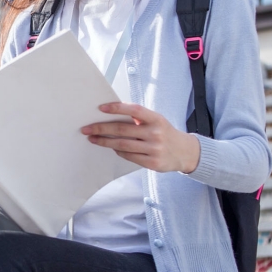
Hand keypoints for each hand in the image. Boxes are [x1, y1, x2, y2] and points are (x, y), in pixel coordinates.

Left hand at [81, 102, 200, 173]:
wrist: (185, 152)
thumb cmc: (165, 132)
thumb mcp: (157, 120)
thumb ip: (139, 118)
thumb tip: (111, 114)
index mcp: (156, 119)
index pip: (135, 110)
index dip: (117, 108)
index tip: (101, 108)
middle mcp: (156, 133)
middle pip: (122, 130)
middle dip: (101, 129)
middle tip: (87, 128)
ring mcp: (154, 149)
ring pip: (122, 145)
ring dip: (104, 142)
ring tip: (93, 138)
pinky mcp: (152, 163)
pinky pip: (128, 156)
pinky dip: (118, 151)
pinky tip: (111, 147)